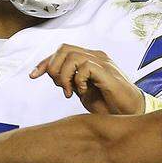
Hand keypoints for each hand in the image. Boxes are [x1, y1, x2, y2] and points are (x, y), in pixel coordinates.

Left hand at [29, 44, 145, 114]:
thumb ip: (70, 80)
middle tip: (60, 87)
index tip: (33, 75)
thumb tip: (52, 74)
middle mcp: (96, 56)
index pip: (62, 51)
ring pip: (72, 56)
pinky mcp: (107, 72)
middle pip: (63, 49)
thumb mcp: (82, 91)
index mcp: (89, 59)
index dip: (44, 62)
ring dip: (64, 76)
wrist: (128, 113)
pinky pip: (85, 67)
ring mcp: (103, 62)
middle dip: (53, 68)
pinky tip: (82, 92)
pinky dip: (78, 80)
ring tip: (70, 91)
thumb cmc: (108, 104)